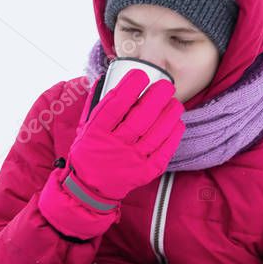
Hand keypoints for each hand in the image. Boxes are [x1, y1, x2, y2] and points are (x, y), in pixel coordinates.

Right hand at [70, 69, 183, 200]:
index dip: (129, 88)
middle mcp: (114, 146)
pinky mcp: (145, 172)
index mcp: (96, 132)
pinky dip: (173, 136)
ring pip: (155, 134)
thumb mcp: (84, 128)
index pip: (114, 106)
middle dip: (156, 98)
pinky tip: (177, 123)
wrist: (90, 188)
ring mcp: (131, 161)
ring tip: (175, 102)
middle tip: (166, 86)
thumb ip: (95, 104)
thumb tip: (105, 77)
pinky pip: (164, 152)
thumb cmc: (89, 151)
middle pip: (140, 119)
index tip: (141, 75)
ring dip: (169, 115)